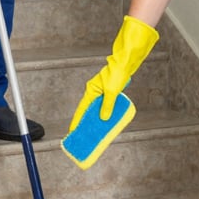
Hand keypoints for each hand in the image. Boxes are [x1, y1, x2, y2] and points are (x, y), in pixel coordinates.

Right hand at [69, 15, 158, 129]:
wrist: (125, 63)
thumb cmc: (117, 73)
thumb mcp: (112, 92)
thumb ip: (107, 106)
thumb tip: (104, 119)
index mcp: (91, 90)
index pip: (82, 108)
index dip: (78, 120)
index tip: (73, 131)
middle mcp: (95, 91)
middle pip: (89, 109)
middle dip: (87, 122)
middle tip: (84, 135)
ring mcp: (102, 91)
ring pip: (97, 108)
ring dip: (97, 118)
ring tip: (96, 131)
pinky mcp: (109, 91)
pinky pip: (105, 105)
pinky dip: (105, 113)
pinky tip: (107, 121)